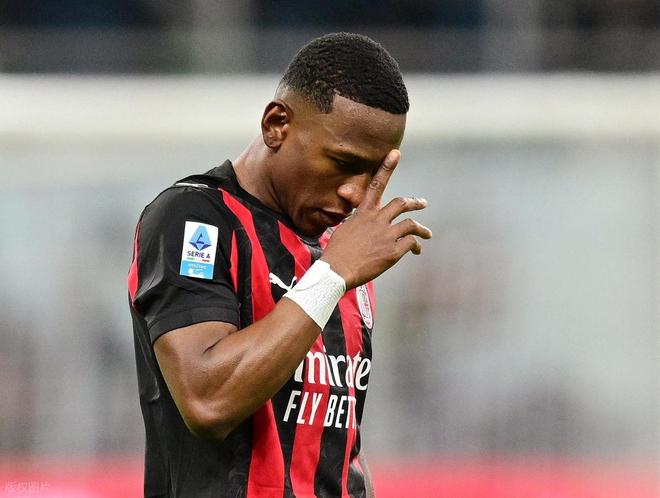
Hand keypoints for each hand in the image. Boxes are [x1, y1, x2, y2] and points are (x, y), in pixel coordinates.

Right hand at [321, 150, 431, 288]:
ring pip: (411, 224)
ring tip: (427, 234)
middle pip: (401, 203)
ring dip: (421, 229)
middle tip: (422, 203)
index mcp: (363, 213)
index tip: (395, 153)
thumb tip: (359, 221)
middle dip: (414, 202)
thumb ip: (356, 222)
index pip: (376, 185)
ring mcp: (386, 236)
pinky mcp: (393, 252)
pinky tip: (416, 250)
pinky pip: (411, 243)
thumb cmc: (337, 253)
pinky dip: (416, 245)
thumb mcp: (343, 230)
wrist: (337, 270)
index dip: (386, 168)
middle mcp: (377, 220)